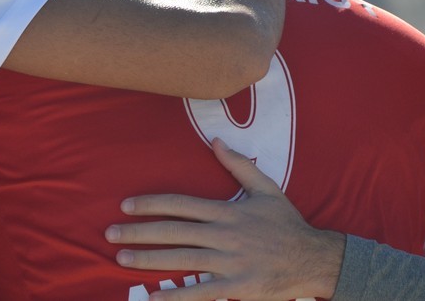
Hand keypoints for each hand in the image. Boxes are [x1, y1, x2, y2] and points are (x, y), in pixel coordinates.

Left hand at [105, 138, 343, 300]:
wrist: (314, 258)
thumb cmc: (288, 223)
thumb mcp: (267, 188)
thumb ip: (239, 165)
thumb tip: (215, 140)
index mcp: (227, 211)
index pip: (180, 204)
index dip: (151, 204)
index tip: (126, 205)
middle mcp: (224, 235)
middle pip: (173, 231)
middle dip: (139, 231)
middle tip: (110, 233)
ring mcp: (229, 262)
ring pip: (181, 260)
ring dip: (148, 259)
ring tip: (121, 258)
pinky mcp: (236, 286)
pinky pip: (200, 293)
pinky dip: (175, 298)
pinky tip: (152, 299)